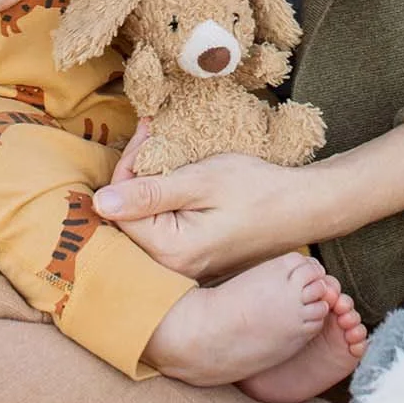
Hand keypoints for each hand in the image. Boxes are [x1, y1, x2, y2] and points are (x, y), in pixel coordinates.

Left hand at [93, 137, 315, 281]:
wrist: (304, 207)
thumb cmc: (258, 190)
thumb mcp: (202, 181)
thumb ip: (150, 192)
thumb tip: (99, 203)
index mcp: (171, 252)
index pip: (120, 210)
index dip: (127, 167)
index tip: (146, 134)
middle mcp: (173, 268)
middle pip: (129, 218)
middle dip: (134, 172)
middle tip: (151, 135)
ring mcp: (185, 267)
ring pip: (146, 221)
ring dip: (149, 182)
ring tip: (162, 147)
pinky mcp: (196, 258)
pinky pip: (165, 228)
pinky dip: (165, 199)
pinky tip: (177, 175)